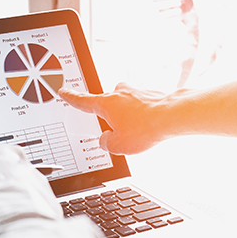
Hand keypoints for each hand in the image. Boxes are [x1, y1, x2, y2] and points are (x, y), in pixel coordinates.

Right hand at [59, 83, 187, 154]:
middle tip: (123, 134)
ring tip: (140, 133)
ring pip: (125, 109)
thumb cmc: (145, 129)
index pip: (82, 101)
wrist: (172, 116)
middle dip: (112, 122)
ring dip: (129, 120)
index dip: (71, 98)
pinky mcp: (149, 93)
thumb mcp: (118, 146)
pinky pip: (140, 108)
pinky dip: (142, 118)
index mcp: (105, 103)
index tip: (64, 91)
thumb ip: (106, 143)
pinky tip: (149, 127)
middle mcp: (118, 93)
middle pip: (107, 108)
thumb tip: (107, 138)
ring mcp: (134, 91)